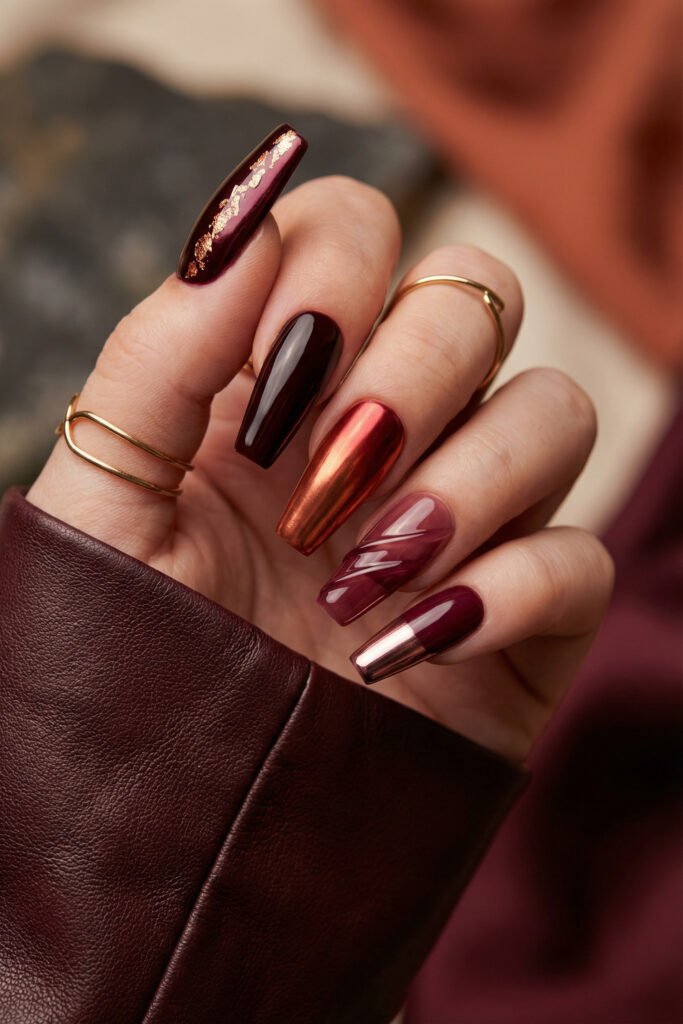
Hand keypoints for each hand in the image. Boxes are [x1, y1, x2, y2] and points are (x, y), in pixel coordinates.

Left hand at [28, 165, 612, 762]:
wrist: (188, 813)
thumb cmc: (135, 647)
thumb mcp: (107, 497)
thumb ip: (159, 352)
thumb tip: (249, 213)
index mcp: (290, 376)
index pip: (358, 229)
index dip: (328, 280)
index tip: (267, 396)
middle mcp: (394, 423)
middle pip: (480, 294)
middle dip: (406, 378)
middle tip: (319, 489)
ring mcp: (473, 511)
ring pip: (555, 409)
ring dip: (461, 486)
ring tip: (355, 580)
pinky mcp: (530, 609)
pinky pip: (579, 555)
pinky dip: (505, 592)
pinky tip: (406, 648)